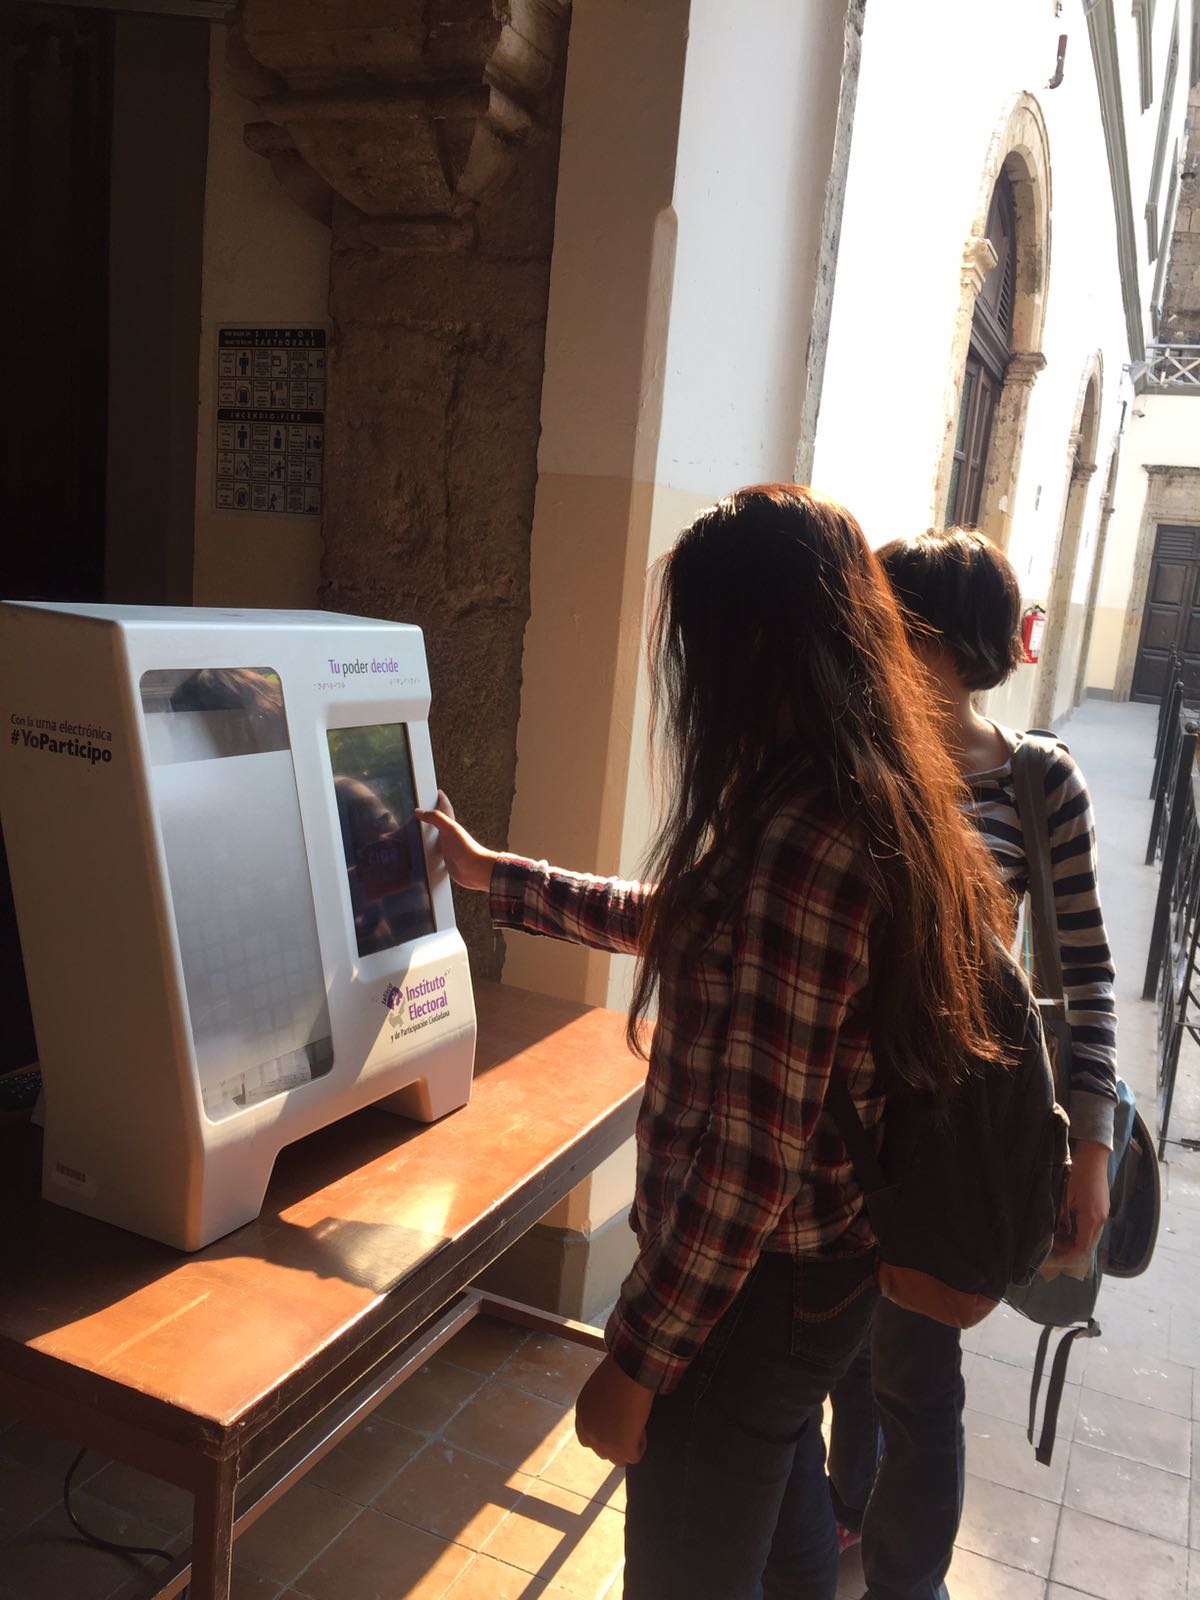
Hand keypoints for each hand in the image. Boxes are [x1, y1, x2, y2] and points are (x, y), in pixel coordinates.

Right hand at [413, 790, 497, 892]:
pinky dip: (430, 853)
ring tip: (421, 831)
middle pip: (440, 822)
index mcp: (451, 825)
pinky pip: (436, 854)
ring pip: (438, 838)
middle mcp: (450, 835)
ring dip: (431, 834)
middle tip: (425, 810)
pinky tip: (426, 855)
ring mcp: (449, 848)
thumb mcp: (449, 829)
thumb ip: (435, 818)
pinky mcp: (447, 861)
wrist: (476, 870)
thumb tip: (419, 810)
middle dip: (433, 816)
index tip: (437, 792)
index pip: (446, 808)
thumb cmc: (467, 849)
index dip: (441, 799)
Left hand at [574, 1354, 652, 1465]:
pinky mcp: (622, 1448)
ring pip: (617, 1460)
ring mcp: (604, 1443)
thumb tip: (611, 1413)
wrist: (629, 1371)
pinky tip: (643, 1430)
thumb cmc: (618, 1371)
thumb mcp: (599, 1390)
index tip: (616, 1427)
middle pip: (602, 1452)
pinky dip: (641, 1446)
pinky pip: (634, 1456)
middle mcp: (588, 1432)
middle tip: (628, 1428)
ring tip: (637, 1429)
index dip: (603, 1435)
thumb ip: (599, 1407)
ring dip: (627, 1447)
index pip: (586, 1438)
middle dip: (615, 1443)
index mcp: (582, 1415)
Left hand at [1060, 1139, 1110, 1261]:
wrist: (1094, 1156)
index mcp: (1092, 1219)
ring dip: (1076, 1239)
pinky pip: (1093, 1225)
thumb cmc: (1078, 1174)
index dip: (1069, 1255)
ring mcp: (1103, 1213)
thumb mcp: (1064, 1195)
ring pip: (1090, 1234)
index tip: (1056, 1258)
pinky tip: (1068, 1224)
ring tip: (1059, 1236)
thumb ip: (1061, 1216)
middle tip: (1055, 1247)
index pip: (1082, 1246)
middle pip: (1088, 1243)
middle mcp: (1101, 1219)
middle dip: (1071, 1248)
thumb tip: (1055, 1231)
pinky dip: (1081, 1230)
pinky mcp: (1102, 1206)